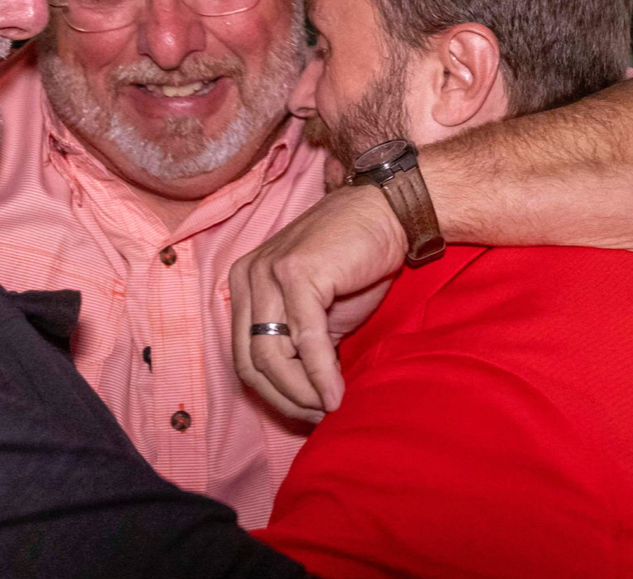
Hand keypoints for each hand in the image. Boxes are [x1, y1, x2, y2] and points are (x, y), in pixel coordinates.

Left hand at [229, 184, 406, 421]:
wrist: (389, 215)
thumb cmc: (357, 263)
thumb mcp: (319, 312)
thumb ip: (299, 347)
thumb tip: (300, 400)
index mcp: (244, 285)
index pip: (243, 356)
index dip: (272, 393)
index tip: (304, 414)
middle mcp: (247, 276)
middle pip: (250, 360)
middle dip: (284, 398)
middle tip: (317, 417)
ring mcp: (267, 272)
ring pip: (270, 355)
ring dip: (300, 392)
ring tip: (328, 408)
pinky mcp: (295, 273)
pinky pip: (304, 339)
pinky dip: (320, 374)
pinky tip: (336, 395)